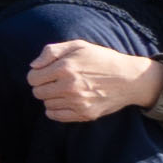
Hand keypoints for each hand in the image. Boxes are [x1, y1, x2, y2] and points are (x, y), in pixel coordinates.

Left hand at [23, 38, 162, 121]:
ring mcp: (77, 102)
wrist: (130, 78)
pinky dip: (55, 110)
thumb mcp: (78, 46)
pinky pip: (56, 116)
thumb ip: (51, 51)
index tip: (46, 73)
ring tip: (64, 90)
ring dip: (51, 98)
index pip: (32, 78)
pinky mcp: (85, 114)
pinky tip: (64, 101)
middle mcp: (69, 86)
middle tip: (55, 81)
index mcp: (65, 67)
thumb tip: (33, 65)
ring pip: (47, 104)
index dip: (36, 75)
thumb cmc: (102, 59)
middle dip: (42, 86)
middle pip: (37, 92)